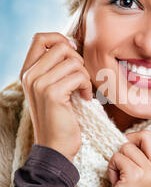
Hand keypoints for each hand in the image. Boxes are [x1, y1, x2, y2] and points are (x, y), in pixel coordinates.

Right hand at [19, 32, 92, 162]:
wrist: (55, 147)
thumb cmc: (59, 118)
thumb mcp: (52, 89)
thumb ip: (55, 67)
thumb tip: (71, 44)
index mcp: (27, 72)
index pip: (40, 38)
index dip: (61, 39)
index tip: (73, 55)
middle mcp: (30, 75)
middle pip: (60, 46)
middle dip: (77, 60)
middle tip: (80, 79)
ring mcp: (38, 83)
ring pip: (73, 61)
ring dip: (84, 76)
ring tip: (82, 91)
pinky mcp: (52, 93)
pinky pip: (79, 76)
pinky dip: (87, 86)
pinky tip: (85, 98)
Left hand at [92, 130, 150, 186]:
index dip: (145, 138)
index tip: (135, 151)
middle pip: (147, 135)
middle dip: (130, 143)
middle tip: (124, 159)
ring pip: (127, 146)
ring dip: (118, 159)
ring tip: (120, 177)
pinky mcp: (135, 176)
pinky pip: (117, 156)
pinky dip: (111, 167)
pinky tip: (115, 183)